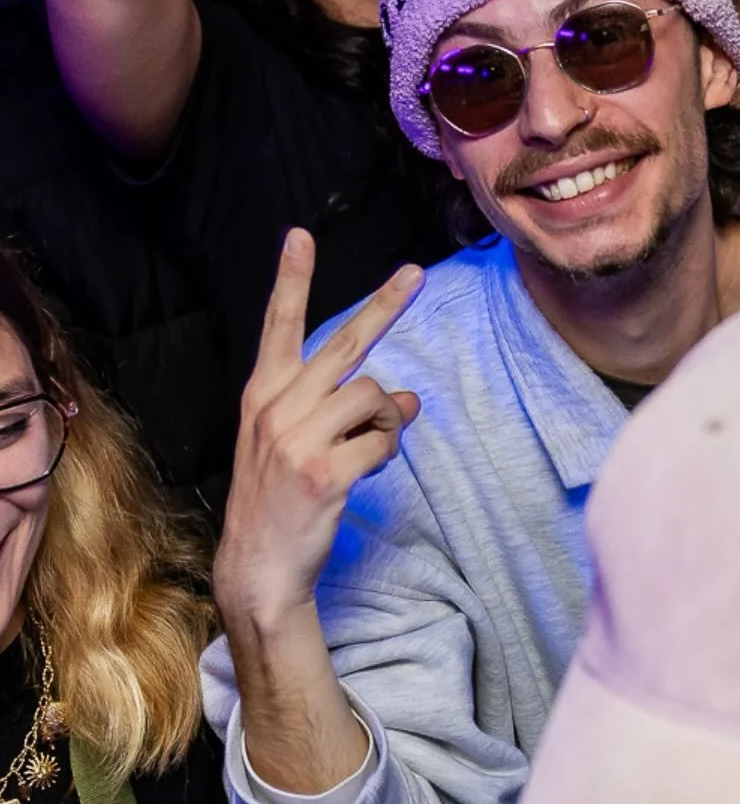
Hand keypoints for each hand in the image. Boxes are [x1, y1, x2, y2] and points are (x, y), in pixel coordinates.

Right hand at [213, 229, 423, 637]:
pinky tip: (365, 471)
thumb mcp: (295, 442)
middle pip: (345, 343)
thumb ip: (341, 409)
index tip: (299, 236)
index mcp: (263, 393)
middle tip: (417, 274)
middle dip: (386, 306)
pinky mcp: (324, 471)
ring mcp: (297, 438)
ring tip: (369, 445)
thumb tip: (407, 396)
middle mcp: (276, 407)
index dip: (291, 279)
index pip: (278, 324)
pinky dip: (385, 453)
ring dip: (387, 420)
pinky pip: (382, 442)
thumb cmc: (279, 498)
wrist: (257, 567)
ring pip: (375, 396)